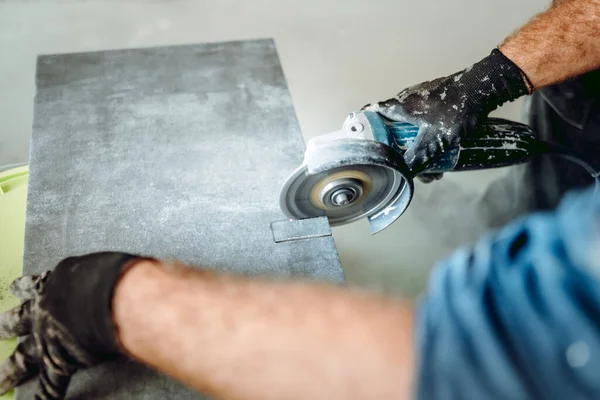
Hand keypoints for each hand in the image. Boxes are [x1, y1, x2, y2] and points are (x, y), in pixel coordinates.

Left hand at [0, 252, 146, 398]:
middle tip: (0, 328)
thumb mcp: (106, 267)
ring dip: (11, 370)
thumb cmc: (119, 277)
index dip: (27, 288)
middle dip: (9, 324)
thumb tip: (125, 271)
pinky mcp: (60, 361)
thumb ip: (106, 273)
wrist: (117, 298)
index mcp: (59, 282)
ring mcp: (49, 337)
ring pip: (24, 355)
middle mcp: (47, 309)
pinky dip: (45, 397)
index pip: (37, 285)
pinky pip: (50, 384)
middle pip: (20, 319)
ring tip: (2, 380)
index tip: (18, 288)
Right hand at [365, 49, 530, 173]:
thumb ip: (419, 157)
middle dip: (399, 148)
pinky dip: (427, 135)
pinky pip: (423, 120)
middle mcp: (406, 100)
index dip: (364, 127)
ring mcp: (421, 99)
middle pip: (392, 124)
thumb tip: (406, 173)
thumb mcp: (436, 140)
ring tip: (434, 164)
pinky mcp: (435, 100)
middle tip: (410, 165)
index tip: (363, 142)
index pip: (372, 113)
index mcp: (400, 106)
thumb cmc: (458, 109)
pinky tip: (442, 148)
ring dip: (417, 145)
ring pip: (410, 125)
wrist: (484, 87)